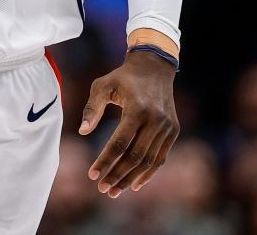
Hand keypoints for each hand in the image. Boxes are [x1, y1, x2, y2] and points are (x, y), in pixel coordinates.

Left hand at [80, 49, 178, 196]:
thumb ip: (92, 108)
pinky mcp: (173, 131)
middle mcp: (156, 120)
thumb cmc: (123, 77)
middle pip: (135, 157)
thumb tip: (83, 132)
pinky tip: (134, 184)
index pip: (120, 143)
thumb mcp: (102, 85)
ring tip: (114, 191)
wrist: (154, 67)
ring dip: (131, 179)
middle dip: (117, 175)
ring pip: (149, 161)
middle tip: (102, 189)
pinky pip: (160, 158)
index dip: (105, 161)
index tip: (92, 175)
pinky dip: (148, 173)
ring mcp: (167, 127)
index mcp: (138, 109)